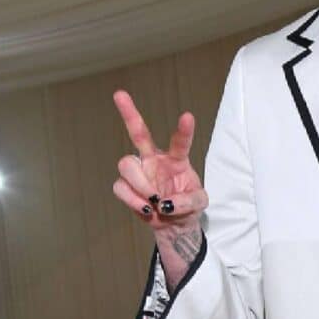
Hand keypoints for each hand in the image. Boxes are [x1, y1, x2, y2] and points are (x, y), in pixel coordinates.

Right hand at [111, 90, 206, 234]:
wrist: (172, 224)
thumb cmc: (187, 206)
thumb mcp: (199, 204)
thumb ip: (188, 201)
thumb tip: (166, 203)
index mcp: (176, 159)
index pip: (180, 141)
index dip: (184, 130)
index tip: (187, 116)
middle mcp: (154, 159)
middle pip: (138, 132)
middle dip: (128, 113)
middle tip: (119, 94)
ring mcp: (139, 171)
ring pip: (126, 164)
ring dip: (140, 184)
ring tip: (153, 200)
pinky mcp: (126, 186)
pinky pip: (121, 186)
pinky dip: (133, 200)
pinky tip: (146, 208)